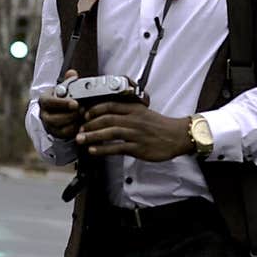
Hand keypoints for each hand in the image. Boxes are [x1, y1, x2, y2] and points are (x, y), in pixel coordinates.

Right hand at [39, 68, 82, 141]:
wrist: (62, 109)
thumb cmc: (65, 96)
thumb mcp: (66, 87)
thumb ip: (69, 80)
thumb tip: (72, 73)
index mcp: (44, 100)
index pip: (49, 103)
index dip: (62, 104)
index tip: (75, 104)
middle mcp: (43, 114)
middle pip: (54, 118)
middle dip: (70, 115)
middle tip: (83, 110)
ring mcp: (49, 126)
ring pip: (59, 128)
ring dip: (73, 122)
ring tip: (84, 116)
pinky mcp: (56, 134)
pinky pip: (65, 135)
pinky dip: (75, 130)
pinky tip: (83, 123)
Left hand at [77, 101, 192, 161]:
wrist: (177, 136)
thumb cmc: (160, 126)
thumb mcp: (144, 112)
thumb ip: (128, 112)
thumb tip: (110, 114)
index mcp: (134, 109)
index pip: (110, 105)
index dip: (95, 109)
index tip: (85, 114)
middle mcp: (134, 119)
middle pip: (107, 119)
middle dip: (89, 124)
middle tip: (79, 130)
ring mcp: (136, 133)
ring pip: (110, 132)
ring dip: (92, 136)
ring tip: (81, 140)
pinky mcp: (138, 147)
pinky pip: (117, 147)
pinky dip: (103, 149)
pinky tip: (94, 151)